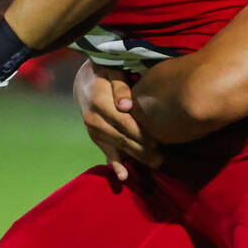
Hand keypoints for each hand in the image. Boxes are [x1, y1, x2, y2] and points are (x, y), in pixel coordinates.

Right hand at [73, 59, 162, 178]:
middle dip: (144, 149)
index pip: (125, 123)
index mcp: (100, 102)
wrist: (84, 79)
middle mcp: (94, 118)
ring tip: (155, 164)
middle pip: (123, 137)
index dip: (142, 133)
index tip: (160, 140)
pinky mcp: (94, 136)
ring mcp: (93, 129)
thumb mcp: (112, 71)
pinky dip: (115, 164)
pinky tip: (123, 177)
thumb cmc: (105, 71)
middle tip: (164, 158)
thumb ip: (120, 87)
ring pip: (117, 146)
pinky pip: (105, 151)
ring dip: (136, 157)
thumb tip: (126, 106)